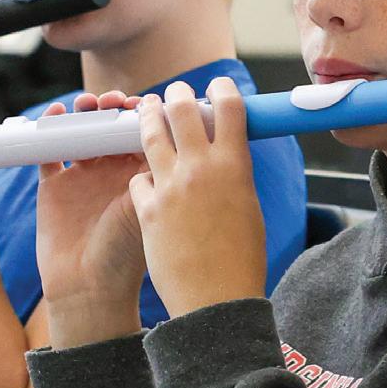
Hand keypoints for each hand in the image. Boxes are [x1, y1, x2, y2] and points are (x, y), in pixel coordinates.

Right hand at [35, 89, 148, 344]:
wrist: (89, 290)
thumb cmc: (125, 256)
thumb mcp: (146, 210)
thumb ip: (153, 173)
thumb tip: (169, 134)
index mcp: (141, 177)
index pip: (142, 133)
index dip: (141, 114)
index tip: (142, 103)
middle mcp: (113, 173)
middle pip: (110, 126)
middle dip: (111, 108)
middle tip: (113, 102)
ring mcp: (83, 177)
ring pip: (81, 131)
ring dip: (85, 113)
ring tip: (86, 106)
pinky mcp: (54, 185)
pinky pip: (49, 148)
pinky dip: (49, 128)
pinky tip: (56, 116)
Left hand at [130, 77, 265, 315]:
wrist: (214, 301)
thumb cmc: (240, 262)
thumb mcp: (248, 209)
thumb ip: (233, 178)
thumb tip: (226, 160)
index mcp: (235, 166)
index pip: (229, 109)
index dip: (222, 91)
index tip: (217, 86)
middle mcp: (201, 168)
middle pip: (183, 111)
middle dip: (177, 95)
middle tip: (174, 93)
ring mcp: (169, 186)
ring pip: (151, 135)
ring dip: (147, 117)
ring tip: (144, 109)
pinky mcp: (145, 208)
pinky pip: (138, 178)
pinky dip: (142, 176)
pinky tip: (143, 180)